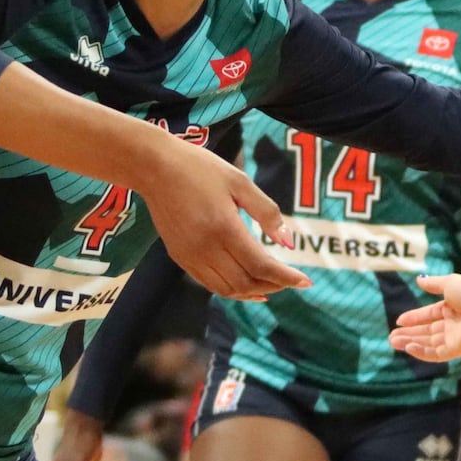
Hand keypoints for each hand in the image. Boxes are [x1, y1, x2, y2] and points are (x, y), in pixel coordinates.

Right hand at [137, 136, 306, 302]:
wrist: (154, 168)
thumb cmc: (201, 169)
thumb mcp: (240, 182)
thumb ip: (267, 212)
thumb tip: (288, 241)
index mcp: (224, 228)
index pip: (260, 266)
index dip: (285, 277)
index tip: (306, 282)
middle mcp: (205, 248)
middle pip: (245, 282)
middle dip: (272, 286)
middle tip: (292, 281)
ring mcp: (189, 255)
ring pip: (226, 289)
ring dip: (252, 292)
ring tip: (272, 286)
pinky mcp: (179, 256)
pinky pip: (209, 283)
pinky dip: (231, 288)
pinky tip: (245, 284)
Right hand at [389, 273, 460, 362]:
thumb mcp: (449, 283)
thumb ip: (433, 284)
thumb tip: (418, 280)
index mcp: (450, 310)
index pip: (428, 316)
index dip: (414, 318)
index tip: (399, 321)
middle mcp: (451, 325)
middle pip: (426, 332)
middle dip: (408, 334)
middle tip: (391, 336)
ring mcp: (453, 339)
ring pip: (427, 344)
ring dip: (411, 343)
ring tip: (394, 342)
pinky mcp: (456, 350)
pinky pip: (436, 354)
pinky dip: (422, 352)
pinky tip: (409, 347)